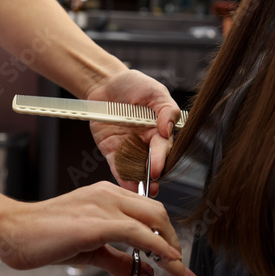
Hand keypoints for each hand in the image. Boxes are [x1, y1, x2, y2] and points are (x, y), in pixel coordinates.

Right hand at [0, 182, 196, 275]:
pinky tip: (166, 259)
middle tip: (178, 265)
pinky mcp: (95, 221)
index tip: (176, 258)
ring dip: (169, 246)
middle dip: (173, 239)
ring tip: (177, 268)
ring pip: (151, 219)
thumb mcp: (90, 250)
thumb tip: (146, 274)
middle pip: (157, 212)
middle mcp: (109, 194)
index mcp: (107, 196)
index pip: (147, 212)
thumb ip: (119, 260)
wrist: (12, 229)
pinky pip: (135, 231)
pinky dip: (155, 245)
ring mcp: (102, 204)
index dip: (166, 235)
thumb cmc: (45, 235)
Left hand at [87, 70, 180, 194]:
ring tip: (139, 192)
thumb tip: (168, 128)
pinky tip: (126, 187)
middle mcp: (145, 142)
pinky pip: (116, 166)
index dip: (160, 159)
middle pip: (151, 163)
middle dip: (152, 176)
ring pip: (135, 168)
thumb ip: (166, 109)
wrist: (105, 83)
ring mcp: (128, 148)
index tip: (157, 169)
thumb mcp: (154, 91)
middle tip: (152, 187)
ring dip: (138, 181)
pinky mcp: (111, 151)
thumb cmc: (134, 85)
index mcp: (159, 130)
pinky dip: (121, 176)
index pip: (162, 147)